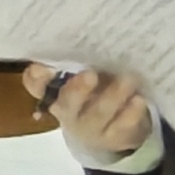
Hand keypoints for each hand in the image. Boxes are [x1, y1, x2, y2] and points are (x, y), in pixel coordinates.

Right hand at [31, 62, 154, 163]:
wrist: (109, 135)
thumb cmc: (92, 96)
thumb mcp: (83, 80)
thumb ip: (80, 64)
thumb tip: (91, 36)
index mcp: (54, 94)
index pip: (37, 86)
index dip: (36, 78)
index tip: (39, 69)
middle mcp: (68, 112)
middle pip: (67, 103)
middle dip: (77, 90)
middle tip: (91, 74)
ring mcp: (90, 129)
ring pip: (98, 115)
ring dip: (112, 97)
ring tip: (129, 81)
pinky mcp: (114, 138)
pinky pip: (121, 127)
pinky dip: (130, 114)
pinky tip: (139, 101)